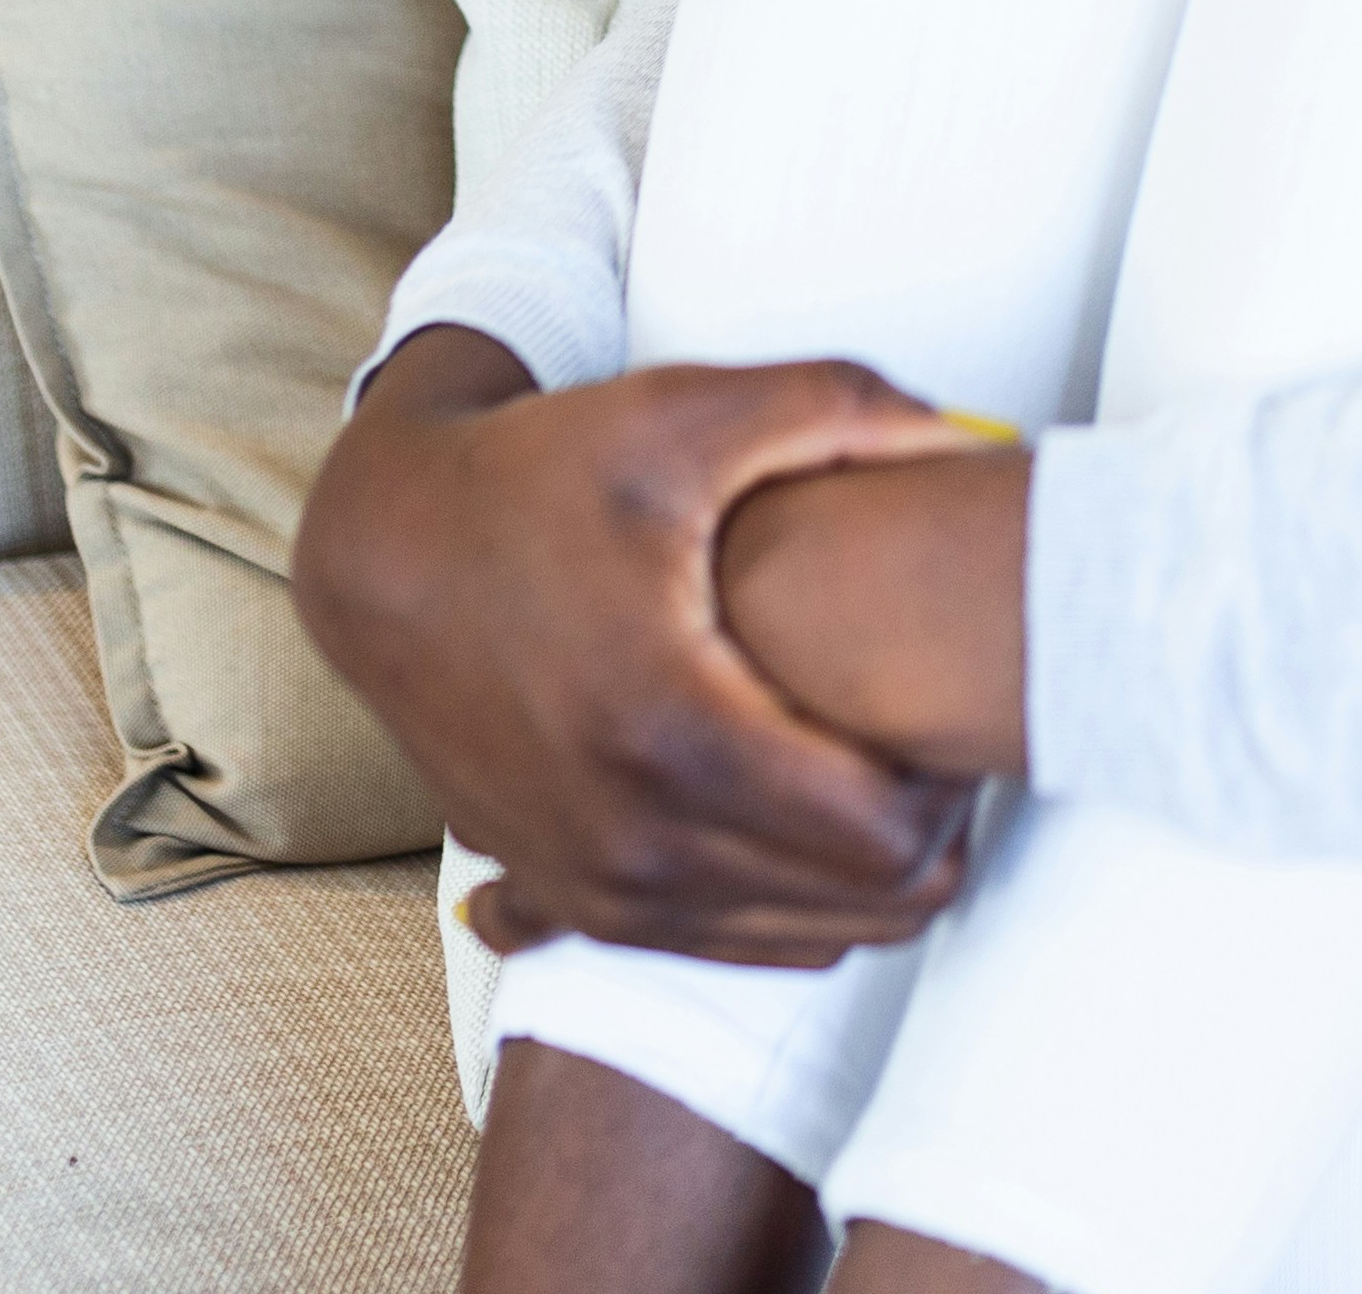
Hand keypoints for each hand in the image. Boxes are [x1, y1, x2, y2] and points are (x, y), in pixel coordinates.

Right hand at [293, 330, 988, 968]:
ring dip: (868, 874)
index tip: (952, 702)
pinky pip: (732, 950)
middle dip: (930, 825)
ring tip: (880, 760)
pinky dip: (792, 903)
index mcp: (672, 729)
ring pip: (808, 943)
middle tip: (937, 732)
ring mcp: (597, 885)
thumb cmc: (539, 474)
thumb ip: (839, 410)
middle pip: (867, 903)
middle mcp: (631, 837)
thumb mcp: (684, 413)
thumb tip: (976, 436)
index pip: (887, 835)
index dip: (952, 778)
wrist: (385, 553)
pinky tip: (808, 811)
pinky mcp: (574, 899)